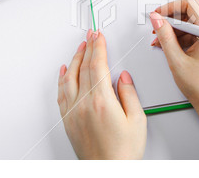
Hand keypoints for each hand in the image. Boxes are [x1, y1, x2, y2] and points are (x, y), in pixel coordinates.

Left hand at [57, 30, 146, 158]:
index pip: (98, 65)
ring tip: (80, 48)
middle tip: (90, 35)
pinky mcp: (68, 120)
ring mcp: (73, 112)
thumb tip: (123, 77)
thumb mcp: (137, 121)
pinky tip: (64, 71)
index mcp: (102, 101)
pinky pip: (61, 93)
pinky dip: (62, 78)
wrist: (107, 171)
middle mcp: (84, 104)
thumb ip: (129, 95)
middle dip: (88, 48)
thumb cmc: (123, 152)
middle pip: (84, 68)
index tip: (99, 36)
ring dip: (75, 59)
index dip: (98, 47)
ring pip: (70, 77)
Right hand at [150, 0, 198, 110]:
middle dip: (172, 20)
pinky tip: (171, 47)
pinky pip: (198, 32)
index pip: (190, 4)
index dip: (170, 7)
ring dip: (176, 30)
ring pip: (193, 23)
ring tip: (161, 42)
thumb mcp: (177, 60)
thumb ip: (164, 36)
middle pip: (192, 12)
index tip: (158, 15)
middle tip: (157, 29)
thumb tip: (157, 19)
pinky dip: (183, 37)